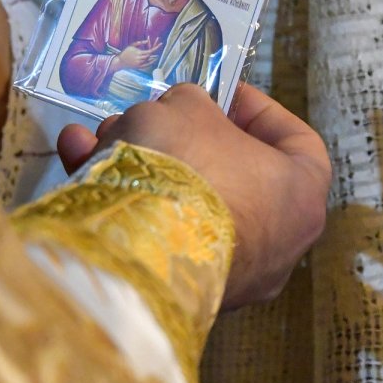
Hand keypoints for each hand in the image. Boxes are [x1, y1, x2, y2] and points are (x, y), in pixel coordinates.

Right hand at [57, 84, 331, 307]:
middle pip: (228, 172)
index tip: (221, 93)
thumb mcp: (187, 107)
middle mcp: (275, 244)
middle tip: (152, 114)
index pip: (296, 142)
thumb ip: (190, 103)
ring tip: (100, 134)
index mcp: (301, 195)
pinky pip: (154, 232)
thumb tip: (179, 114)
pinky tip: (80, 159)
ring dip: (140, 161)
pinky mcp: (177, 289)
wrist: (141, 248)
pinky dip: (122, 195)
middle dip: (180, 137)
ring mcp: (228, 274)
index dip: (257, 110)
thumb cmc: (189, 167)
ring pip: (182, 201)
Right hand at [114, 38, 160, 70]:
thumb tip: (147, 40)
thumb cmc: (126, 52)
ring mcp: (140, 64)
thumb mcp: (132, 45)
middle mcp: (140, 59)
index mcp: (138, 53)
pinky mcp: (139, 67)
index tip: (161, 43)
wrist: (120, 61)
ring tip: (157, 49)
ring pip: (149, 59)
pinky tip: (154, 59)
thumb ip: (140, 43)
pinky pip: (147, 65)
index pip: (150, 51)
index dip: (156, 47)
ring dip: (154, 55)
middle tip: (159, 44)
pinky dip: (151, 62)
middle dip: (155, 49)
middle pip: (151, 55)